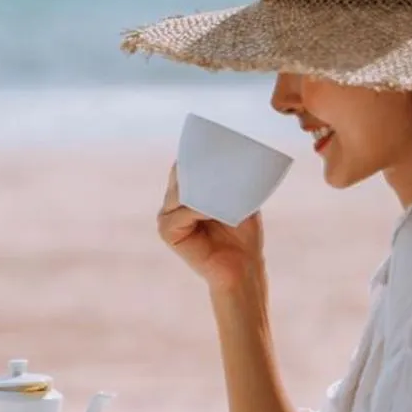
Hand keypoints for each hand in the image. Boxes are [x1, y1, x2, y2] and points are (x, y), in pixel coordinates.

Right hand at [157, 165, 264, 293]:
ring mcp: (167, 216)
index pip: (186, 165)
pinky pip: (181, 213)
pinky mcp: (168, 232)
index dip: (198, 155)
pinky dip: (197, 210)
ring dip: (200, 190)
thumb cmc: (243, 234)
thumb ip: (231, 183)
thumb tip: (233, 159)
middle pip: (180, 175)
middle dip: (199, 170)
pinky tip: (212, 211)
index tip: (216, 145)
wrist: (243, 266)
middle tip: (220, 165)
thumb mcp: (240, 201)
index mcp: (188, 192)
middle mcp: (174, 202)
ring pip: (180, 192)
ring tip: (221, 193)